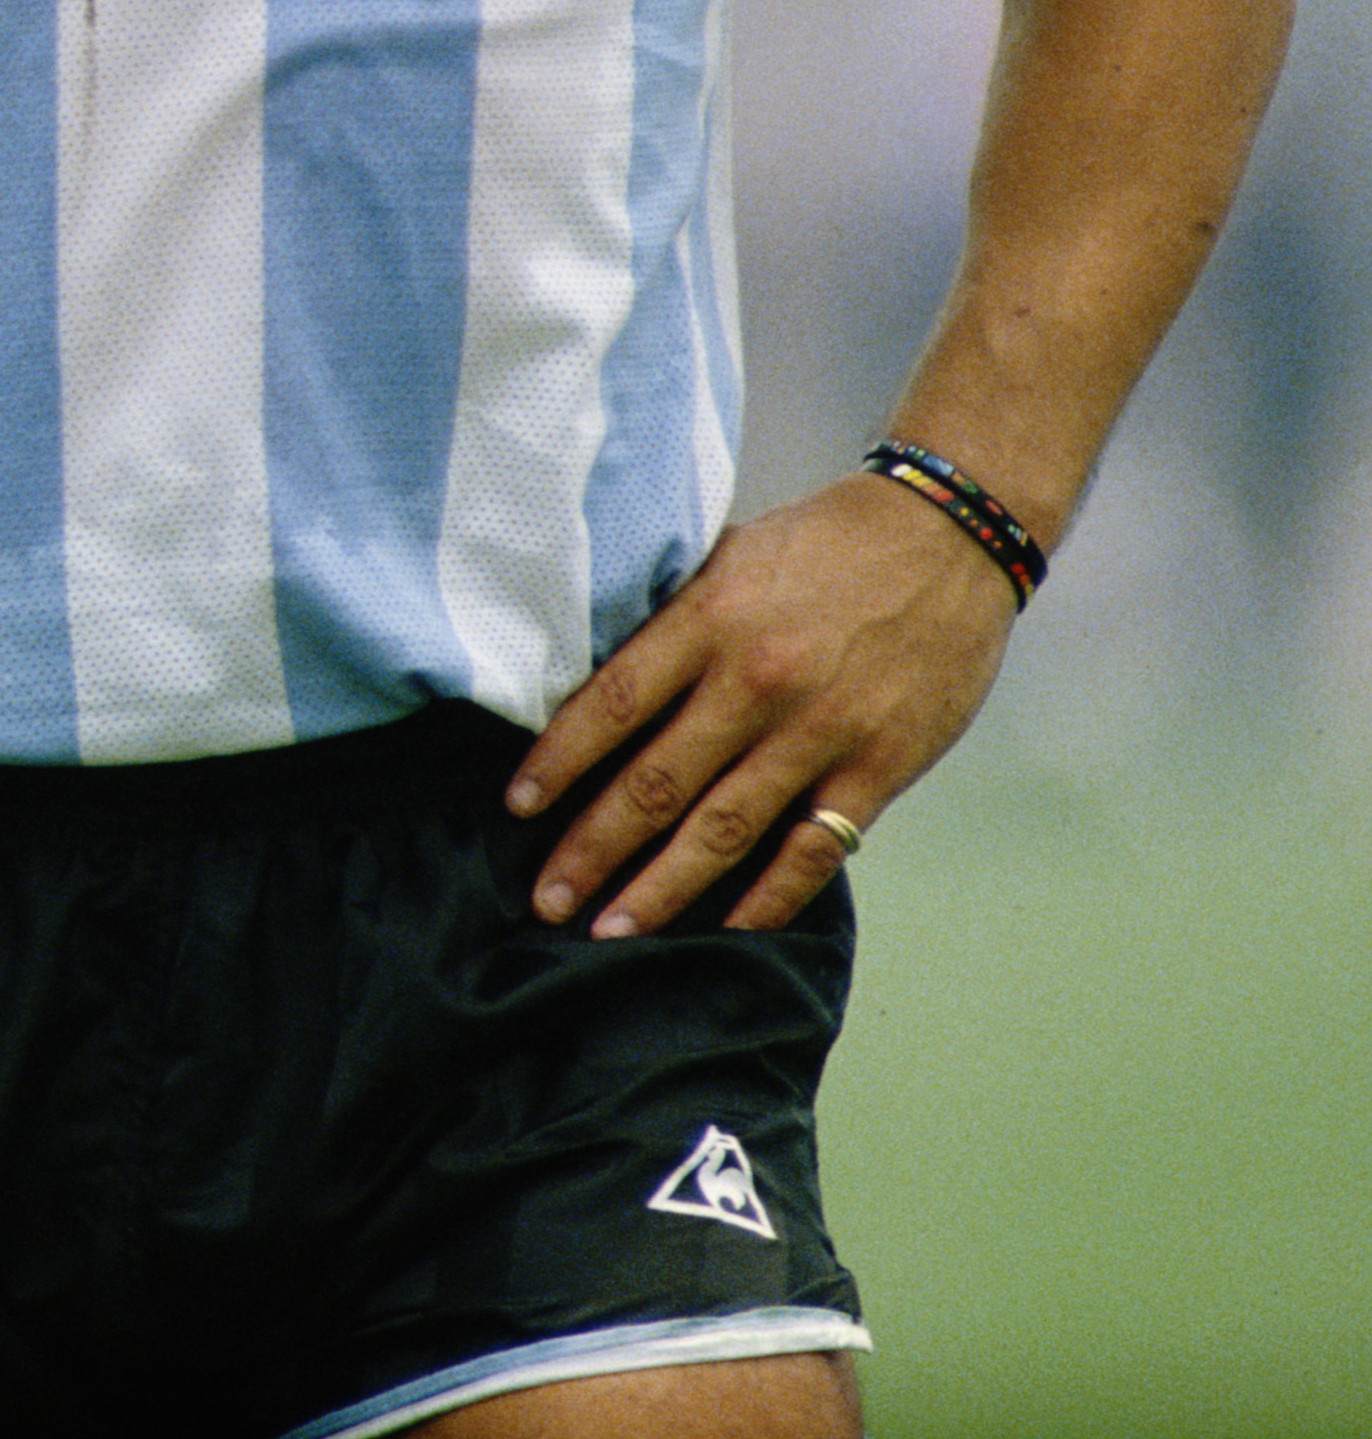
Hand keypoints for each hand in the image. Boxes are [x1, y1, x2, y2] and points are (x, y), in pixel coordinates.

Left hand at [508, 472, 1021, 938]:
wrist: (947, 536)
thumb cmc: (823, 543)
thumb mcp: (728, 555)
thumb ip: (670, 619)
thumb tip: (593, 674)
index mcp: (708, 620)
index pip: (611, 705)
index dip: (558, 762)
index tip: (517, 807)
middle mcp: (756, 683)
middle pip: (655, 784)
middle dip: (592, 850)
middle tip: (546, 899)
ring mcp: (821, 732)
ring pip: (724, 829)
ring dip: (662, 888)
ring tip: (611, 930)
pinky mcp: (880, 766)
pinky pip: (815, 847)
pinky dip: (770, 895)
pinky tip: (727, 926)